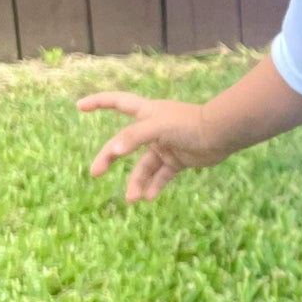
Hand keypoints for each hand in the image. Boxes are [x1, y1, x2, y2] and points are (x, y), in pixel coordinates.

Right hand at [77, 91, 225, 202]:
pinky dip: (155, 186)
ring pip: (144, 165)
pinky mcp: (178, 159)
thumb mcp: (158, 126)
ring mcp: (165, 145)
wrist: (221, 134)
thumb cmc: (189, 124)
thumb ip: (135, 136)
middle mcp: (153, 128)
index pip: (117, 102)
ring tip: (132, 199)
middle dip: (109, 156)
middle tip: (95, 172)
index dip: (98, 102)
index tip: (80, 106)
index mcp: (146, 112)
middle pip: (124, 143)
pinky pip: (162, 175)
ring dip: (137, 181)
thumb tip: (114, 149)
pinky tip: (148, 198)